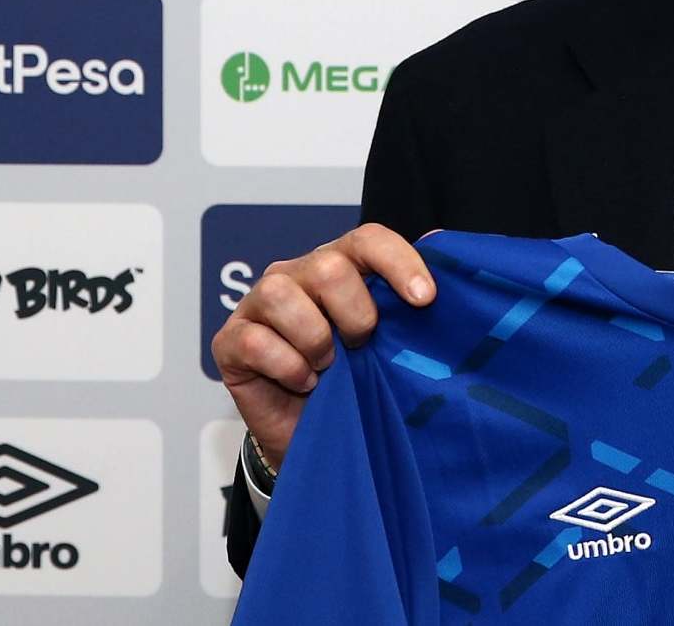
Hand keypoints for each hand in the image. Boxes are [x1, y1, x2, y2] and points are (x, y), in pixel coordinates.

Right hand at [211, 222, 435, 470]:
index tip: (425, 300)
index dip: (399, 263)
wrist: (318, 435)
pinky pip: (257, 341)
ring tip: (328, 367)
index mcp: (341, 262)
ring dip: (316, 340)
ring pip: (282, 295)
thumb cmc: (358, 379)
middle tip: (362, 346)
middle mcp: (298, 273)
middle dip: (355, 315)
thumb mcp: (391, 340)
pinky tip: (304, 382)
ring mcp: (258, 303)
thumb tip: (444, 242)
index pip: (369, 239)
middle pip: (327, 267)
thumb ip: (413, 294)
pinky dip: (288, 367)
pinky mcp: (230, 340)